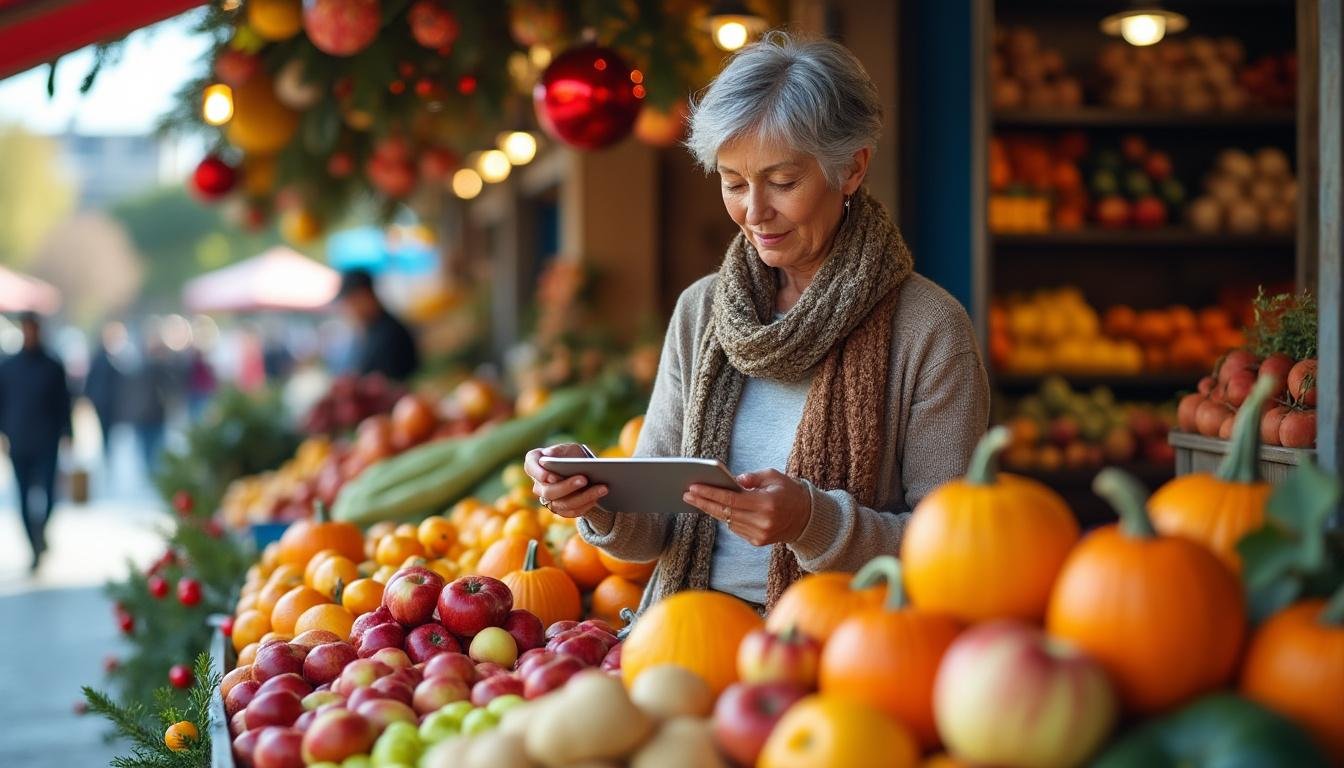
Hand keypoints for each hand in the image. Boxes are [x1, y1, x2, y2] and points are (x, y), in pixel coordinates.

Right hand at [524, 443, 608, 518]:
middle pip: (548, 491)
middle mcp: (538, 485)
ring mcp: (547, 500)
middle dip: (567, 486)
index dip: (540, 474)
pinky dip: (585, 506)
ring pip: (562, 504)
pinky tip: (598, 498)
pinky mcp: (560, 510)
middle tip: (584, 479)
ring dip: (583, 497)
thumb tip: (549, 454)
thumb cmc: (573, 456)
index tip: (553, 476)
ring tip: (601, 488)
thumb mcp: (569, 449)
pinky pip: (571, 512)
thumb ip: (559, 450)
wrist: (582, 472)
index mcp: (534, 464)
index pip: (531, 468)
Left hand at [683, 469, 811, 546]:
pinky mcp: (757, 541)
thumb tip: (732, 481)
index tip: (693, 487)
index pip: (731, 500)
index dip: (710, 493)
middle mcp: (762, 522)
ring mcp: (759, 534)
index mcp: (766, 504)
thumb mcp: (774, 476)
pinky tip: (714, 508)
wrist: (806, 517)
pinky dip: (725, 518)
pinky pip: (735, 528)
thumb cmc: (788, 491)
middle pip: (725, 512)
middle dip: (703, 502)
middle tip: (686, 494)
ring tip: (696, 499)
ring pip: (727, 521)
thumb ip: (752, 477)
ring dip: (711, 510)